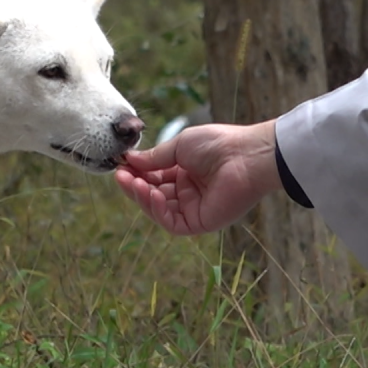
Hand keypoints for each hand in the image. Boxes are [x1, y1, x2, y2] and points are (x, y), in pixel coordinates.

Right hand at [115, 120, 277, 234]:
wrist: (246, 156)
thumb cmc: (219, 145)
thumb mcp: (180, 146)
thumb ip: (155, 158)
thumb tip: (130, 160)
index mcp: (185, 171)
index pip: (154, 177)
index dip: (137, 173)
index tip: (121, 165)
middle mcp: (188, 191)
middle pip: (153, 195)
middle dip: (135, 186)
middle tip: (120, 175)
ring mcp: (193, 208)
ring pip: (159, 210)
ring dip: (143, 198)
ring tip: (133, 183)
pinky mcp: (199, 223)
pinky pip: (171, 222)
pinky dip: (157, 211)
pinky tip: (152, 194)